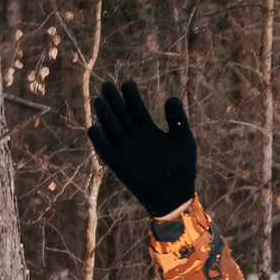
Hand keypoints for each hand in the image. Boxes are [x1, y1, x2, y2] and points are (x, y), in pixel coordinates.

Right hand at [86, 80, 197, 219]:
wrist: (174, 196)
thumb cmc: (182, 168)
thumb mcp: (183, 140)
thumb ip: (178, 119)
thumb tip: (171, 98)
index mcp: (147, 129)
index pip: (135, 107)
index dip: (130, 95)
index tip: (127, 83)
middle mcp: (134, 137)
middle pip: (120, 113)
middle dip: (113, 99)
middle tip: (107, 85)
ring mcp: (125, 149)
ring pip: (111, 128)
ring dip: (105, 115)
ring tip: (101, 101)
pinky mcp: (119, 164)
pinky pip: (104, 151)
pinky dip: (99, 141)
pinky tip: (95, 128)